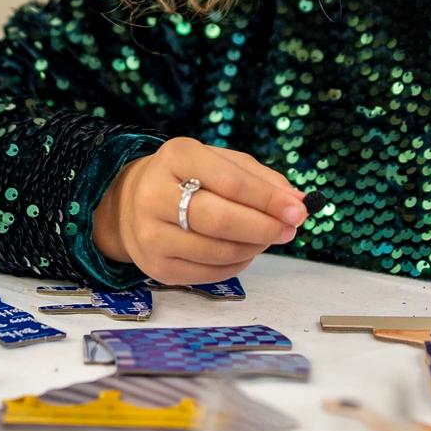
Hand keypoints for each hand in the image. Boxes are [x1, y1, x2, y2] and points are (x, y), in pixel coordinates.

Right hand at [92, 137, 308, 284]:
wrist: (132, 203)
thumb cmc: (188, 178)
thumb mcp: (220, 162)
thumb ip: (260, 178)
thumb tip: (296, 202)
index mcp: (176, 157)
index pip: (230, 181)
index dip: (268, 198)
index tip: (298, 210)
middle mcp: (155, 195)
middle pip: (221, 219)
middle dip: (264, 227)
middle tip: (290, 229)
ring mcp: (151, 234)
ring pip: (217, 250)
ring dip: (254, 247)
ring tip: (268, 237)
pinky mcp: (156, 267)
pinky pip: (209, 273)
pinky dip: (237, 264)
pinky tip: (245, 250)